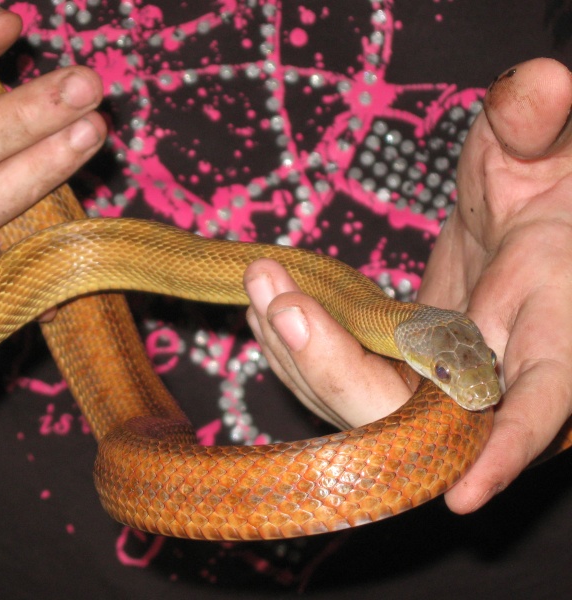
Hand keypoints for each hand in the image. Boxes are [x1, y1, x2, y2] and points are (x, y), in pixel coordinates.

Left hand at [245, 57, 571, 513]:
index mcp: (546, 338)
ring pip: (356, 402)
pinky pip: (334, 378)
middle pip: (406, 413)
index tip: (461, 496)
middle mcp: (481, 376)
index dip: (505, 451)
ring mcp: (426, 380)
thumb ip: (540, 131)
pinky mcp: (388, 370)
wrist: (525, 232)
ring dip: (297, 351)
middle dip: (335, 366)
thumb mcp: (545, 160)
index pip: (535, 407)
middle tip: (276, 299)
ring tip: (258, 283)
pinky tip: (265, 305)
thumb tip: (540, 83)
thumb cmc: (546, 197)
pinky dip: (294, 348)